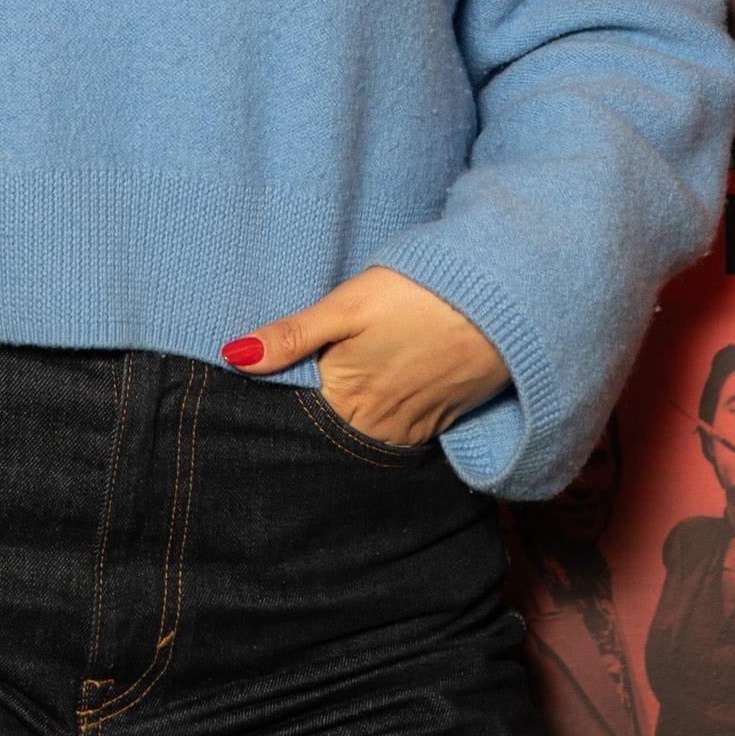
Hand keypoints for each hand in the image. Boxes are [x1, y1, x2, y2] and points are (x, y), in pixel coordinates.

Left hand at [222, 266, 508, 448]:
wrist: (502, 304)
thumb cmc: (419, 294)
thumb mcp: (348, 305)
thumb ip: (292, 336)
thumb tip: (232, 357)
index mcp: (348, 396)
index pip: (302, 422)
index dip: (282, 416)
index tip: (254, 420)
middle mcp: (380, 423)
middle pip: (335, 437)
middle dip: (313, 434)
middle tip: (278, 434)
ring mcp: (415, 425)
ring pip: (369, 441)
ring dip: (350, 433)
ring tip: (334, 417)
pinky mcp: (443, 417)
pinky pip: (404, 438)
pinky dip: (386, 430)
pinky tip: (377, 413)